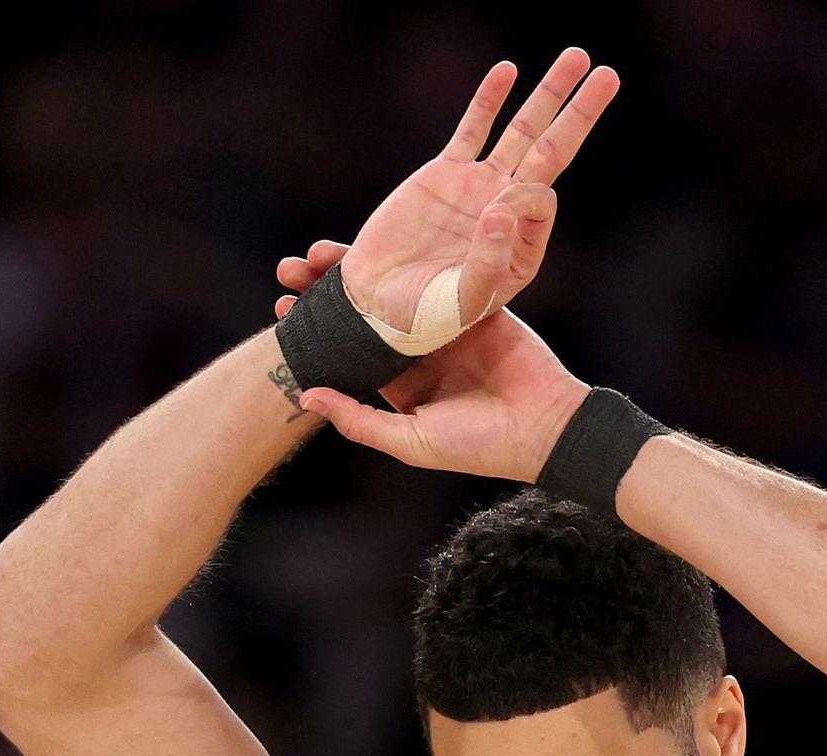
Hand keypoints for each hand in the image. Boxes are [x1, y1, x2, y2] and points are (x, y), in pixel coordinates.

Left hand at [276, 262, 592, 481]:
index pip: (349, 349)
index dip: (316, 329)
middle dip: (327, 290)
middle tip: (288, 269)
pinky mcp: (475, 302)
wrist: (544, 428)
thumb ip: (359, 420)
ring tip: (318, 250)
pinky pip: (439, 273)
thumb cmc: (478, 446)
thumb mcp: (410, 441)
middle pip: (364, 313)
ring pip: (393, 288)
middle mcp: (418, 349)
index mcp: (399, 382)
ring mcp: (445, 323)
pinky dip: (412, 256)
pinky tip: (375, 238)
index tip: (282, 309)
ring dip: (358, 267)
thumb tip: (307, 394)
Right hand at [312, 48, 616, 340]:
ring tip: (576, 57)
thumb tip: (502, 207)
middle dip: (579, 112)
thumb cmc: (423, 315)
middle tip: (607, 75)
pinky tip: (508, 71)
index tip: (491, 214)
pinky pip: (472, 129)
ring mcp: (478, 188)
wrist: (375, 305)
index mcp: (522, 248)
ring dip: (548, 95)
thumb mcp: (463, 301)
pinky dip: (489, 100)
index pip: (541, 200)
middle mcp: (508, 213)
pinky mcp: (444, 174)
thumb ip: (487, 260)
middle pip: (552, 151)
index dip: (523, 196)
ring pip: (521, 131)